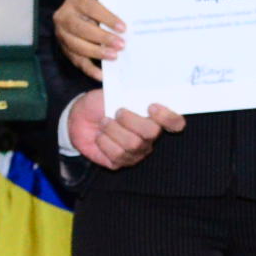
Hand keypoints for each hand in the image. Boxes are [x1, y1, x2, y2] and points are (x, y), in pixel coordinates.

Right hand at [55, 0, 123, 78]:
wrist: (75, 15)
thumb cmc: (92, 10)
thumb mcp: (98, 6)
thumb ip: (107, 15)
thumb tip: (124, 31)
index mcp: (75, 1)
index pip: (91, 8)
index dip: (107, 18)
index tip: (122, 28)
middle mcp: (63, 17)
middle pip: (81, 28)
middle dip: (102, 38)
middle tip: (120, 45)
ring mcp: (61, 34)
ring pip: (77, 46)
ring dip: (97, 53)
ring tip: (113, 56)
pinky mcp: (64, 49)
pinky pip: (76, 60)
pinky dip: (90, 69)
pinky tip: (101, 75)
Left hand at [70, 90, 185, 170]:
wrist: (79, 117)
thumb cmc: (101, 103)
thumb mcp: (116, 93)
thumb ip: (133, 96)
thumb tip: (144, 96)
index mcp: (154, 119)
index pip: (176, 123)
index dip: (167, 116)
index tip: (150, 106)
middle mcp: (149, 138)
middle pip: (151, 133)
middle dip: (130, 120)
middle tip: (117, 112)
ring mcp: (136, 152)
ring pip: (132, 144)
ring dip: (113, 130)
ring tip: (104, 122)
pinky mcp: (120, 162)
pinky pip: (117, 154)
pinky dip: (104, 142)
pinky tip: (100, 136)